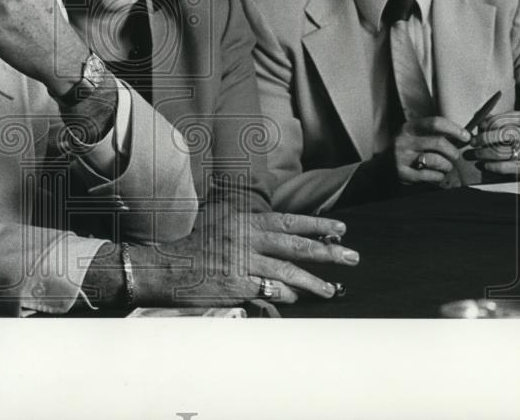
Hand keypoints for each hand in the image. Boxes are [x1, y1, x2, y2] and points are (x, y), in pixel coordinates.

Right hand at [130, 207, 358, 305]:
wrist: (166, 268)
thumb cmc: (196, 247)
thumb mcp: (223, 224)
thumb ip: (252, 229)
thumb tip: (286, 240)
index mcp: (244, 220)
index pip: (288, 222)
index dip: (317, 226)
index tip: (342, 230)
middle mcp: (245, 237)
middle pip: (295, 246)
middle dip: (328, 252)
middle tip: (352, 257)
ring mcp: (241, 262)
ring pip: (287, 272)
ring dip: (314, 282)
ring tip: (332, 289)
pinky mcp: (236, 285)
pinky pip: (269, 291)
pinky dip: (287, 295)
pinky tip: (298, 298)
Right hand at [393, 117, 471, 184]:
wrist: (381, 168)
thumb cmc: (405, 150)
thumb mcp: (413, 136)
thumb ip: (432, 133)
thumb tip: (462, 135)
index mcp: (409, 128)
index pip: (435, 123)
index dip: (454, 129)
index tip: (466, 136)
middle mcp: (404, 141)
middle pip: (438, 142)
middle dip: (453, 151)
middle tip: (455, 156)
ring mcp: (402, 157)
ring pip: (436, 160)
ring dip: (447, 165)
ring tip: (445, 167)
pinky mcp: (403, 173)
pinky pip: (430, 175)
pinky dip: (439, 176)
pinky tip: (437, 175)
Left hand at [465, 111, 519, 173]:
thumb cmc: (507, 137)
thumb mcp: (499, 125)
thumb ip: (488, 120)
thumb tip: (478, 117)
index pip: (504, 119)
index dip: (489, 122)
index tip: (479, 126)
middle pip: (502, 135)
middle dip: (483, 139)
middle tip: (472, 142)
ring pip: (499, 152)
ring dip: (480, 154)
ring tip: (470, 154)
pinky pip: (502, 167)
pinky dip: (488, 166)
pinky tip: (480, 164)